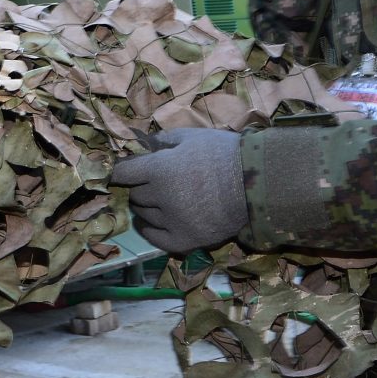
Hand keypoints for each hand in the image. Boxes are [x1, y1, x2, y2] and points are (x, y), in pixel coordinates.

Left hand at [108, 128, 246, 253]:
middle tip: (154, 183)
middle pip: (135, 195)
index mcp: (160, 169)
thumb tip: (138, 144)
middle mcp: (161, 197)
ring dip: (147, 207)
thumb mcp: (190, 137)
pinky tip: (155, 222)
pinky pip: (155, 239)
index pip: (123, 172)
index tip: (119, 173)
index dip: (119, 171)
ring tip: (163, 199)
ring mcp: (173, 221)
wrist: (256, 183)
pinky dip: (151, 230)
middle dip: (141, 187)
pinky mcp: (185, 240)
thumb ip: (160, 141)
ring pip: (144, 215)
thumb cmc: (223, 154)